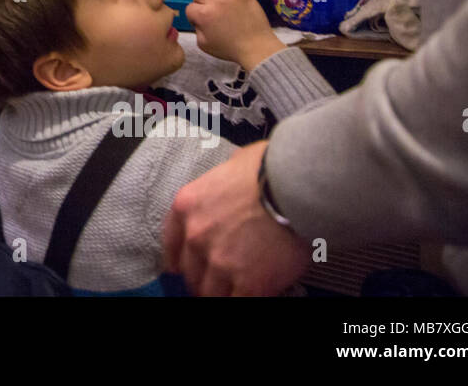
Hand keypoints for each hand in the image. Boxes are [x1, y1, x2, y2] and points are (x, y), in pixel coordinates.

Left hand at [161, 140, 311, 295]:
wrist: (296, 188)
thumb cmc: (270, 168)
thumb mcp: (232, 164)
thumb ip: (223, 184)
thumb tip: (232, 185)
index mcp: (187, 206)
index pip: (171, 242)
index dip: (177, 258)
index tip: (180, 267)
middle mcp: (196, 237)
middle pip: (190, 272)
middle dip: (202, 277)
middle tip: (216, 280)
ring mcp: (220, 263)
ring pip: (210, 294)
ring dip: (220, 293)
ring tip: (233, 290)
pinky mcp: (250, 284)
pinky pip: (238, 302)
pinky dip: (243, 299)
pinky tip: (254, 294)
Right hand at [185, 0, 283, 68]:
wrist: (255, 47)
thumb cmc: (230, 48)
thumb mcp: (204, 44)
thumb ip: (196, 29)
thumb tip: (198, 20)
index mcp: (204, 14)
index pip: (189, 7)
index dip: (193, 16)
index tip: (201, 22)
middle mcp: (216, 1)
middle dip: (201, 2)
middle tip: (210, 11)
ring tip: (221, 4)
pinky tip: (233, 3)